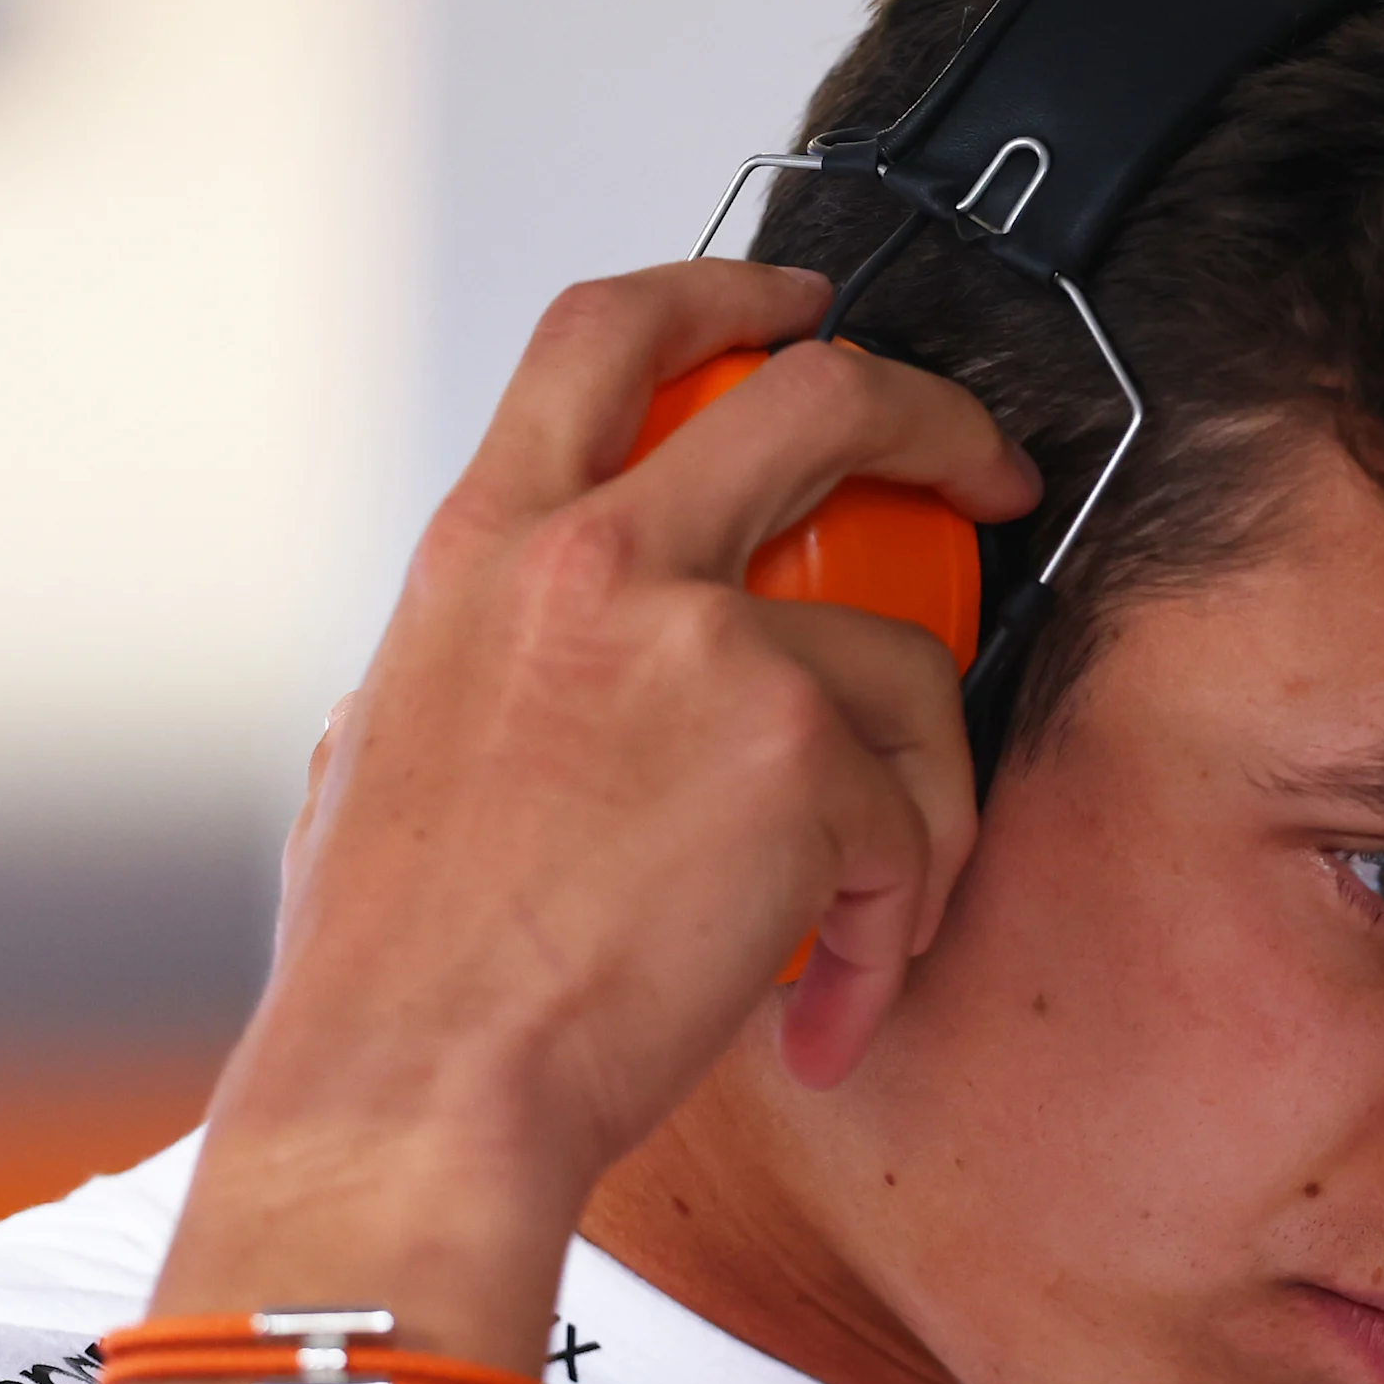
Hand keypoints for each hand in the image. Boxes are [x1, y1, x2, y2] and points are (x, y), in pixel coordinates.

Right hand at [55, 262, 1038, 1383]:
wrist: (416, 1092)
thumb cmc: (396, 965)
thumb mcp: (387, 747)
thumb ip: (487, 661)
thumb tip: (530, 658)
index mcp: (486, 547)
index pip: (605, 335)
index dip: (727, 291)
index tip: (804, 303)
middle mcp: (594, 561)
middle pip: (821, 397)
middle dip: (942, 419)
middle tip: (996, 479)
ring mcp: (704, 646)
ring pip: (908, 666)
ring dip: (922, 805)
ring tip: (868, 930)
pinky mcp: (799, 759)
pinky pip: (913, 820)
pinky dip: (895, 925)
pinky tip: (829, 1007)